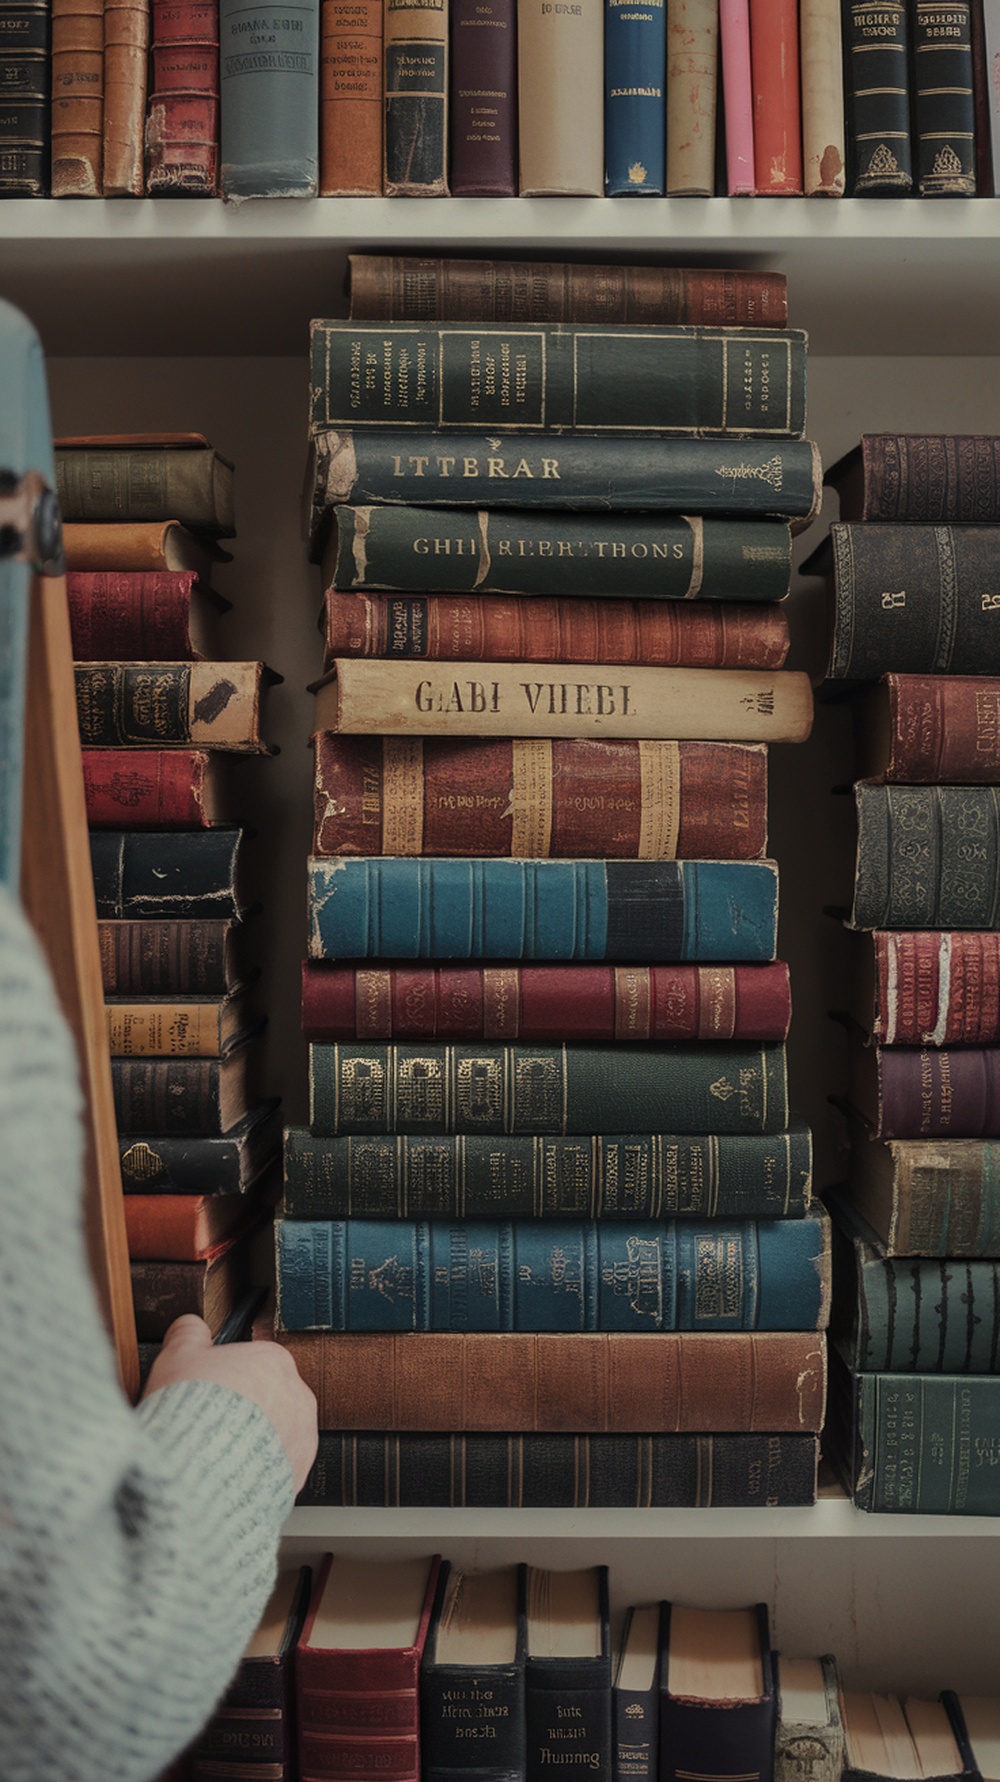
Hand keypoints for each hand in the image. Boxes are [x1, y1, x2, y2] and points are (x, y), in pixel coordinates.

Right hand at [143, 1315, 318, 1493]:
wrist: (196, 1473)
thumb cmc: (189, 1414)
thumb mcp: (177, 1357)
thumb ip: (188, 1334)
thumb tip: (189, 1326)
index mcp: (273, 1361)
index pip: (254, 1362)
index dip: (226, 1378)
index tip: (210, 1392)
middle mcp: (297, 1396)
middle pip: (267, 1398)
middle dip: (243, 1410)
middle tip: (210, 1424)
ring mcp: (302, 1436)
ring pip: (275, 1434)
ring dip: (252, 1442)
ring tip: (216, 1453)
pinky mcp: (297, 1473)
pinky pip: (276, 1468)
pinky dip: (256, 1471)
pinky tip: (230, 1474)